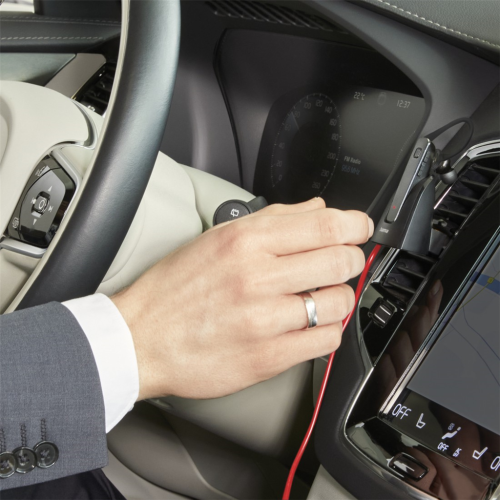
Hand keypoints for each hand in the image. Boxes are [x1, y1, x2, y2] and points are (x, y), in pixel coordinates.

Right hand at [112, 198, 373, 400]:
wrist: (142, 338)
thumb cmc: (175, 289)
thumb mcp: (217, 237)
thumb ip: (273, 219)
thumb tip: (318, 208)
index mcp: (245, 242)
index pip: (325, 225)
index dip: (355, 225)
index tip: (360, 229)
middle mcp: (256, 277)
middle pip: (340, 261)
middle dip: (349, 260)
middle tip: (340, 263)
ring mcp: (264, 319)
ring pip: (338, 302)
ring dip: (337, 297)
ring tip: (319, 297)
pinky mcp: (268, 357)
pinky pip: (326, 341)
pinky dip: (327, 330)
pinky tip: (309, 325)